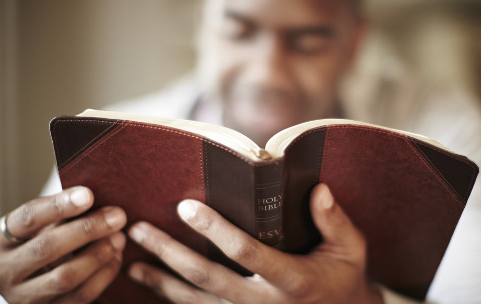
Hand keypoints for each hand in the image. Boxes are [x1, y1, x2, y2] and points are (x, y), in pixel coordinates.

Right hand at [0, 186, 127, 303]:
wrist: (33, 281)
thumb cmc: (42, 240)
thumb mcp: (40, 225)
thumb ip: (59, 212)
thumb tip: (92, 197)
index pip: (28, 218)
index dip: (59, 205)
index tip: (89, 194)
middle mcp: (1, 272)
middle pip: (47, 248)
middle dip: (87, 229)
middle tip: (117, 216)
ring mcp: (20, 298)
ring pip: (64, 277)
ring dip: (98, 254)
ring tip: (120, 238)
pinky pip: (80, 296)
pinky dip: (103, 275)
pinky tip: (116, 258)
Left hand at [128, 183, 382, 303]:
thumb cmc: (344, 279)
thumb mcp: (351, 250)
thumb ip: (334, 220)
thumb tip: (318, 188)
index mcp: (292, 280)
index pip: (246, 253)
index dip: (215, 230)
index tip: (186, 206)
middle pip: (208, 279)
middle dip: (170, 254)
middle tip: (138, 230)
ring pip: (197, 302)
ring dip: (161, 282)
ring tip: (130, 263)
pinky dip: (174, 300)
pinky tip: (151, 286)